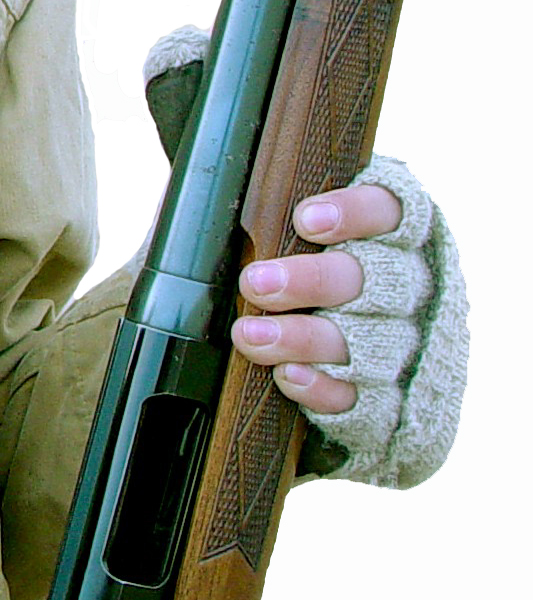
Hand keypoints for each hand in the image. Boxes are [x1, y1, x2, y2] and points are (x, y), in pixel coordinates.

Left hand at [228, 181, 400, 415]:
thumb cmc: (299, 272)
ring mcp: (407, 343)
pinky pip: (365, 395)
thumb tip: (192, 204)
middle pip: (372, 278)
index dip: (354, 213)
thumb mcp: (288, 234)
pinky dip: (325, 387)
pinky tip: (289, 376)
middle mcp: (409, 285)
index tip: (304, 220)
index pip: (388, 210)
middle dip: (312, 280)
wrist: (342, 358)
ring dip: (304, 337)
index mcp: (391, 234)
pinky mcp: (392, 394)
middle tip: (255, 283)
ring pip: (367, 338)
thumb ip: (259, 219)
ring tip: (250, 335)